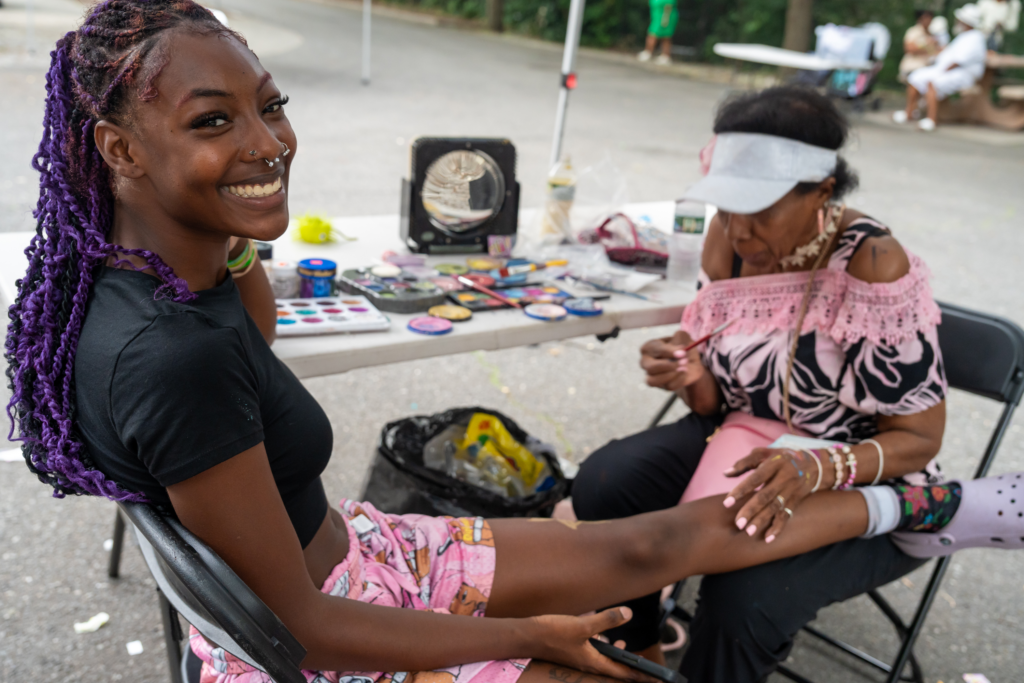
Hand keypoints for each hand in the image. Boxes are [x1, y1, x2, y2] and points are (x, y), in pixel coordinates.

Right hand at [530, 608, 657, 682]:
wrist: (526, 636)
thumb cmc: (552, 633)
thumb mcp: (583, 625)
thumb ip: (606, 620)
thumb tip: (627, 615)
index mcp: (593, 662)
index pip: (622, 672)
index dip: (639, 675)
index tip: (653, 678)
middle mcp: (587, 664)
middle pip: (614, 670)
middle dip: (629, 668)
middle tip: (644, 668)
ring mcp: (578, 658)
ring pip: (602, 661)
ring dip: (615, 657)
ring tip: (624, 648)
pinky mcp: (571, 651)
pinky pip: (592, 653)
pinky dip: (601, 647)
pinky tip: (600, 636)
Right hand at [640, 332, 704, 393]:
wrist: (690, 363)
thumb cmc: (682, 348)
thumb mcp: (684, 339)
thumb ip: (680, 339)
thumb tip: (679, 349)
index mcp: (649, 347)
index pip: (654, 349)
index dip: (668, 351)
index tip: (682, 352)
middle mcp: (646, 362)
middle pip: (650, 367)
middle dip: (669, 366)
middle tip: (684, 361)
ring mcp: (650, 375)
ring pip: (653, 380)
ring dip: (672, 375)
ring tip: (685, 368)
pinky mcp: (660, 385)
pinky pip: (668, 386)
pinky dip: (679, 380)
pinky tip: (685, 373)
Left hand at [722, 448, 816, 542]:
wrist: (814, 464)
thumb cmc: (780, 457)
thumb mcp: (763, 453)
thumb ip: (744, 463)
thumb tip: (725, 474)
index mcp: (774, 464)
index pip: (755, 478)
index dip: (741, 490)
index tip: (727, 503)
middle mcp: (784, 477)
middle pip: (766, 496)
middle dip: (751, 510)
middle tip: (738, 524)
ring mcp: (791, 490)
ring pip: (775, 507)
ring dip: (762, 520)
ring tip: (748, 532)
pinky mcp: (796, 500)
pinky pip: (787, 515)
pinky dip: (778, 527)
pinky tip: (768, 538)